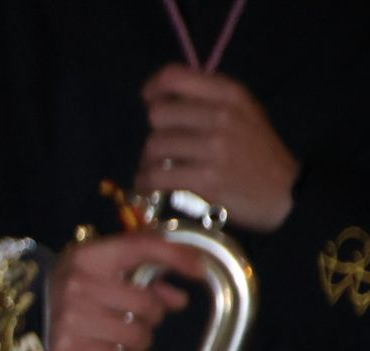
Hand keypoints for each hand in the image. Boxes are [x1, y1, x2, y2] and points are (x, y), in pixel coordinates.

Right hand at [47, 232, 204, 350]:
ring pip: (138, 337)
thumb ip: (145, 271)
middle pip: (147, 304)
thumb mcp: (103, 266)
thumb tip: (181, 298)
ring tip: (124, 335)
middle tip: (140, 316)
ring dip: (140, 340)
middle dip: (152, 314)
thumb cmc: (75, 287)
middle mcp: (79, 285)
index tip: (200, 273)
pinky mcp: (66, 349)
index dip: (178, 259)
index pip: (144, 249)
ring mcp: (71, 319)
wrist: (26, 312)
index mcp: (90, 256)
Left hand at [134, 65, 299, 232]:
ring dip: (149, 161)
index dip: (153, 87)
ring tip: (160, 169)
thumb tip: (158, 97)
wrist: (285, 191)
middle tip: (163, 147)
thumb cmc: (258, 151)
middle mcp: (222, 115)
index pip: (175, 77)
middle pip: (158, 114)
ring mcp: (214, 148)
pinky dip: (147, 183)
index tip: (149, 100)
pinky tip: (153, 187)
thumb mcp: (242, 112)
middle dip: (156, 132)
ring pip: (154, 146)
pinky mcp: (205, 179)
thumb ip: (207, 99)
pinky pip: (157, 176)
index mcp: (230, 94)